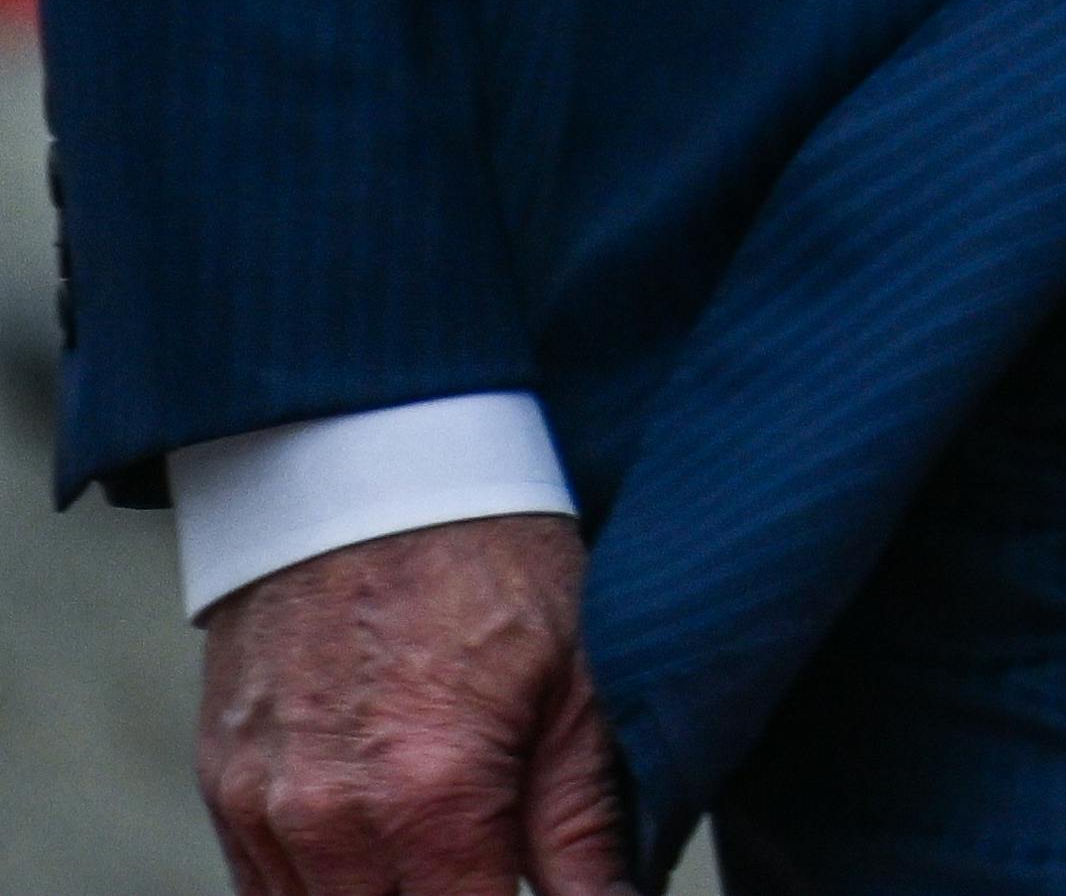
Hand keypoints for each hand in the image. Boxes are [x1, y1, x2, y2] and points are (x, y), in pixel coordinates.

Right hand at [197, 513, 622, 895]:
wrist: (364, 469)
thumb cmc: (491, 561)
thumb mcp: (580, 681)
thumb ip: (584, 824)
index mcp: (430, 797)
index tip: (538, 886)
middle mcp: (328, 819)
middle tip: (499, 857)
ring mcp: (261, 808)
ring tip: (448, 851)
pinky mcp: (223, 788)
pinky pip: (262, 889)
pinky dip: (322, 887)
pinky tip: (381, 855)